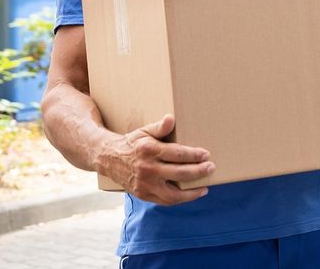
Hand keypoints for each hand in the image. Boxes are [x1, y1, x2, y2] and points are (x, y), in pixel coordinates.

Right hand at [100, 114, 214, 204]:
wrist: (109, 159)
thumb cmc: (132, 143)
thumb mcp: (144, 131)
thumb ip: (160, 127)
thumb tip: (171, 118)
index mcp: (149, 150)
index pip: (177, 154)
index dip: (194, 155)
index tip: (206, 155)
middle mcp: (147, 169)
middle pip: (179, 173)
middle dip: (198, 171)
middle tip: (211, 168)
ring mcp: (145, 184)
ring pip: (173, 193)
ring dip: (192, 192)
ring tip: (205, 187)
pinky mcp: (143, 194)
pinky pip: (165, 200)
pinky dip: (179, 199)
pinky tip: (191, 194)